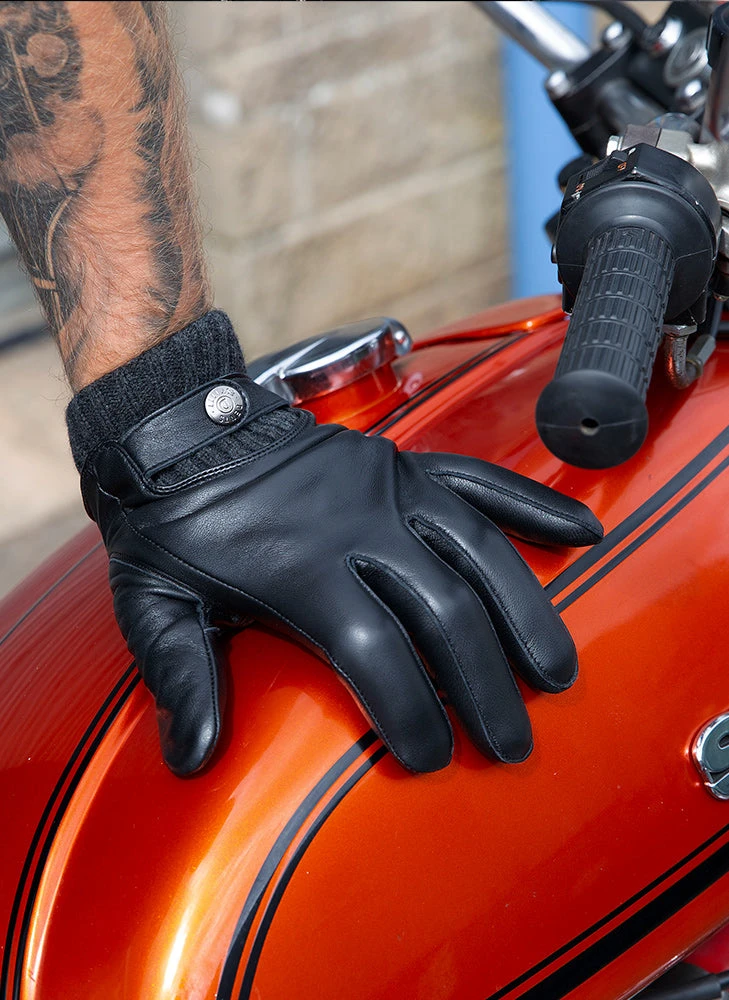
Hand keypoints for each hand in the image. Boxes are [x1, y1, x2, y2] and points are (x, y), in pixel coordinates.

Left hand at [82, 376, 601, 775]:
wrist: (179, 425)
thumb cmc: (169, 521)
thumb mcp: (154, 603)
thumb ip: (181, 677)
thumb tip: (192, 761)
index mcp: (302, 566)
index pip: (378, 653)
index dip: (411, 713)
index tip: (431, 759)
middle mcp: (359, 523)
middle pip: (445, 613)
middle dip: (484, 687)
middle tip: (511, 744)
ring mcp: (389, 486)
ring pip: (481, 552)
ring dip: (527, 615)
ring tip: (557, 673)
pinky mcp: (403, 461)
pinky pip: (480, 479)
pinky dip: (534, 504)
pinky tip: (583, 534)